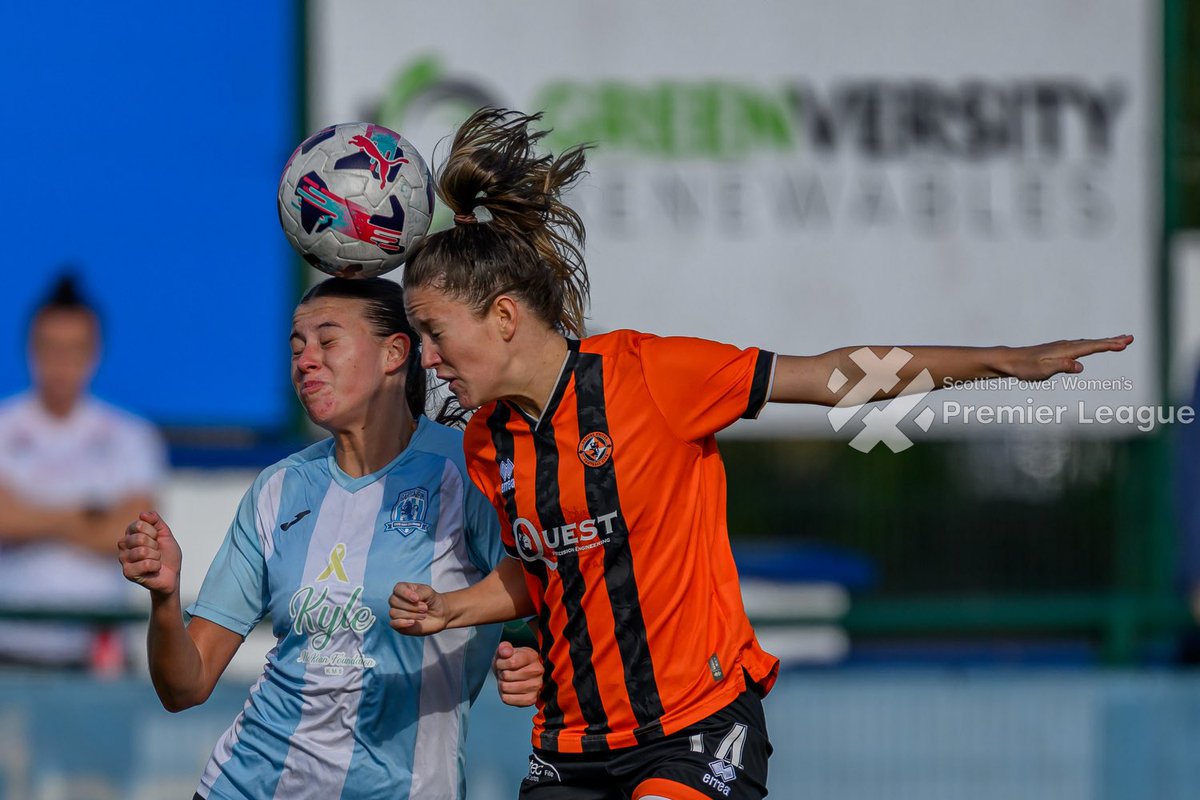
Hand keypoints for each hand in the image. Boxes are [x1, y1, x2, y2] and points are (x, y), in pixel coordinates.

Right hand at [117, 511, 180, 596]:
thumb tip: (143, 514)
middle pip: (140, 538)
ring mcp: (124, 559)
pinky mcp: (128, 572)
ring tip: (155, 560)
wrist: (172, 574)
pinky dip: (155, 566)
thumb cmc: (167, 554)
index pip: (139, 524)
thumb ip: (156, 521)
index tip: (157, 539)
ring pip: (142, 551)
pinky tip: (153, 569)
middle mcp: (123, 545)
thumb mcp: (166, 534)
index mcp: (131, 533)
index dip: (154, 532)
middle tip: (157, 551)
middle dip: (155, 545)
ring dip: (156, 557)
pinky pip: (145, 564)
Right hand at [388, 582, 448, 634]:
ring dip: (411, 614)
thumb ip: (420, 593)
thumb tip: (413, 598)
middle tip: (425, 608)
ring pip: (394, 613)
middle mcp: (397, 600)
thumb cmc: (431, 600)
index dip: (406, 594)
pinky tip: (413, 622)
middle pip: (394, 602)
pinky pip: (393, 623)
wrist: (439, 614)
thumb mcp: (428, 592)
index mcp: (403, 589)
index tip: (417, 599)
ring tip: (424, 615)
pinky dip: (402, 623)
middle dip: (411, 606)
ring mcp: (396, 612)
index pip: (397, 589)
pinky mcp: (398, 624)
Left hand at [493, 641, 542, 707]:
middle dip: (501, 674)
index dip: (500, 663)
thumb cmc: (512, 662)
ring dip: (502, 685)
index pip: (511, 662)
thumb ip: (504, 648)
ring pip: (506, 688)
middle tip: (505, 672)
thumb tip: (506, 652)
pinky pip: (508, 699)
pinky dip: (504, 695)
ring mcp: (536, 686)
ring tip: (507, 681)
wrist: (518, 675)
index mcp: (532, 656)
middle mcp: (538, 671)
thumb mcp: (506, 651)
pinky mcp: (532, 699)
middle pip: (507, 676)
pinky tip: (510, 690)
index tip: (501, 663)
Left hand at [1004, 335, 1132, 380]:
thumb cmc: (1025, 368)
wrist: (1010, 360)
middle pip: (1093, 343)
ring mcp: (1062, 347)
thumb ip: (1061, 367)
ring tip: (1120, 341)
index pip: (1092, 347)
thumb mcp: (1043, 371)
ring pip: (1088, 343)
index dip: (1109, 345)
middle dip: (1113, 341)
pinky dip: (1092, 345)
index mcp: (1065, 351)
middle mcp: (1066, 346)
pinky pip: (1080, 346)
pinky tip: (1094, 346)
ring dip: (1105, 342)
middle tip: (1131, 338)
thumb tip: (1079, 366)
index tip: (1125, 343)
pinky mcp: (1058, 350)